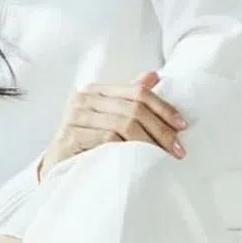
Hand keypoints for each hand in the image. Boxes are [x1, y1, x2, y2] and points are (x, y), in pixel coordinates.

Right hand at [38, 70, 187, 178]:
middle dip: (161, 129)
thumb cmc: (88, 142)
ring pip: (123, 124)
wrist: (58, 167)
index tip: (182, 126)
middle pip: (133, 108)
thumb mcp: (110, 117)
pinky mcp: (70, 136)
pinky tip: (140, 160)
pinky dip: (129, 149)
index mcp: (95, 90)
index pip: (137, 91)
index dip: (163, 107)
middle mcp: (83, 98)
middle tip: (178, 149)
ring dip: (149, 142)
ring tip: (163, 157)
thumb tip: (154, 75)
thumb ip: (129, 97)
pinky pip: (107, 138)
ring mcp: (74, 116)